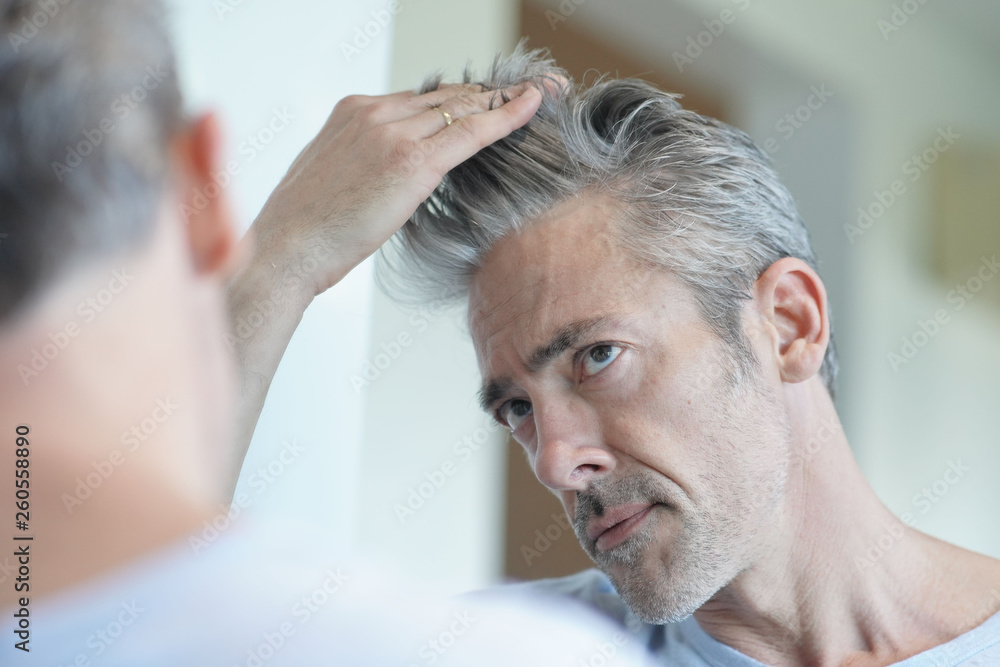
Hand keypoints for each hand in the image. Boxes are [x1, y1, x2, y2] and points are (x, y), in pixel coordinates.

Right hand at [248, 83, 543, 297]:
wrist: (286, 249)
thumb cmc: (304, 228)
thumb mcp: (332, 177)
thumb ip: (363, 161)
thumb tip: (386, 171)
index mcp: (351, 111)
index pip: (419, 98)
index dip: (459, 99)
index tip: (487, 99)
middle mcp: (372, 112)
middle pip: (446, 96)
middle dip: (490, 94)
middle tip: (530, 89)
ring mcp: (392, 132)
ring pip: (462, 108)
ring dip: (505, 101)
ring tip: (540, 95)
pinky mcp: (411, 161)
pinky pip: (470, 132)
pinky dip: (507, 116)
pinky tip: (532, 105)